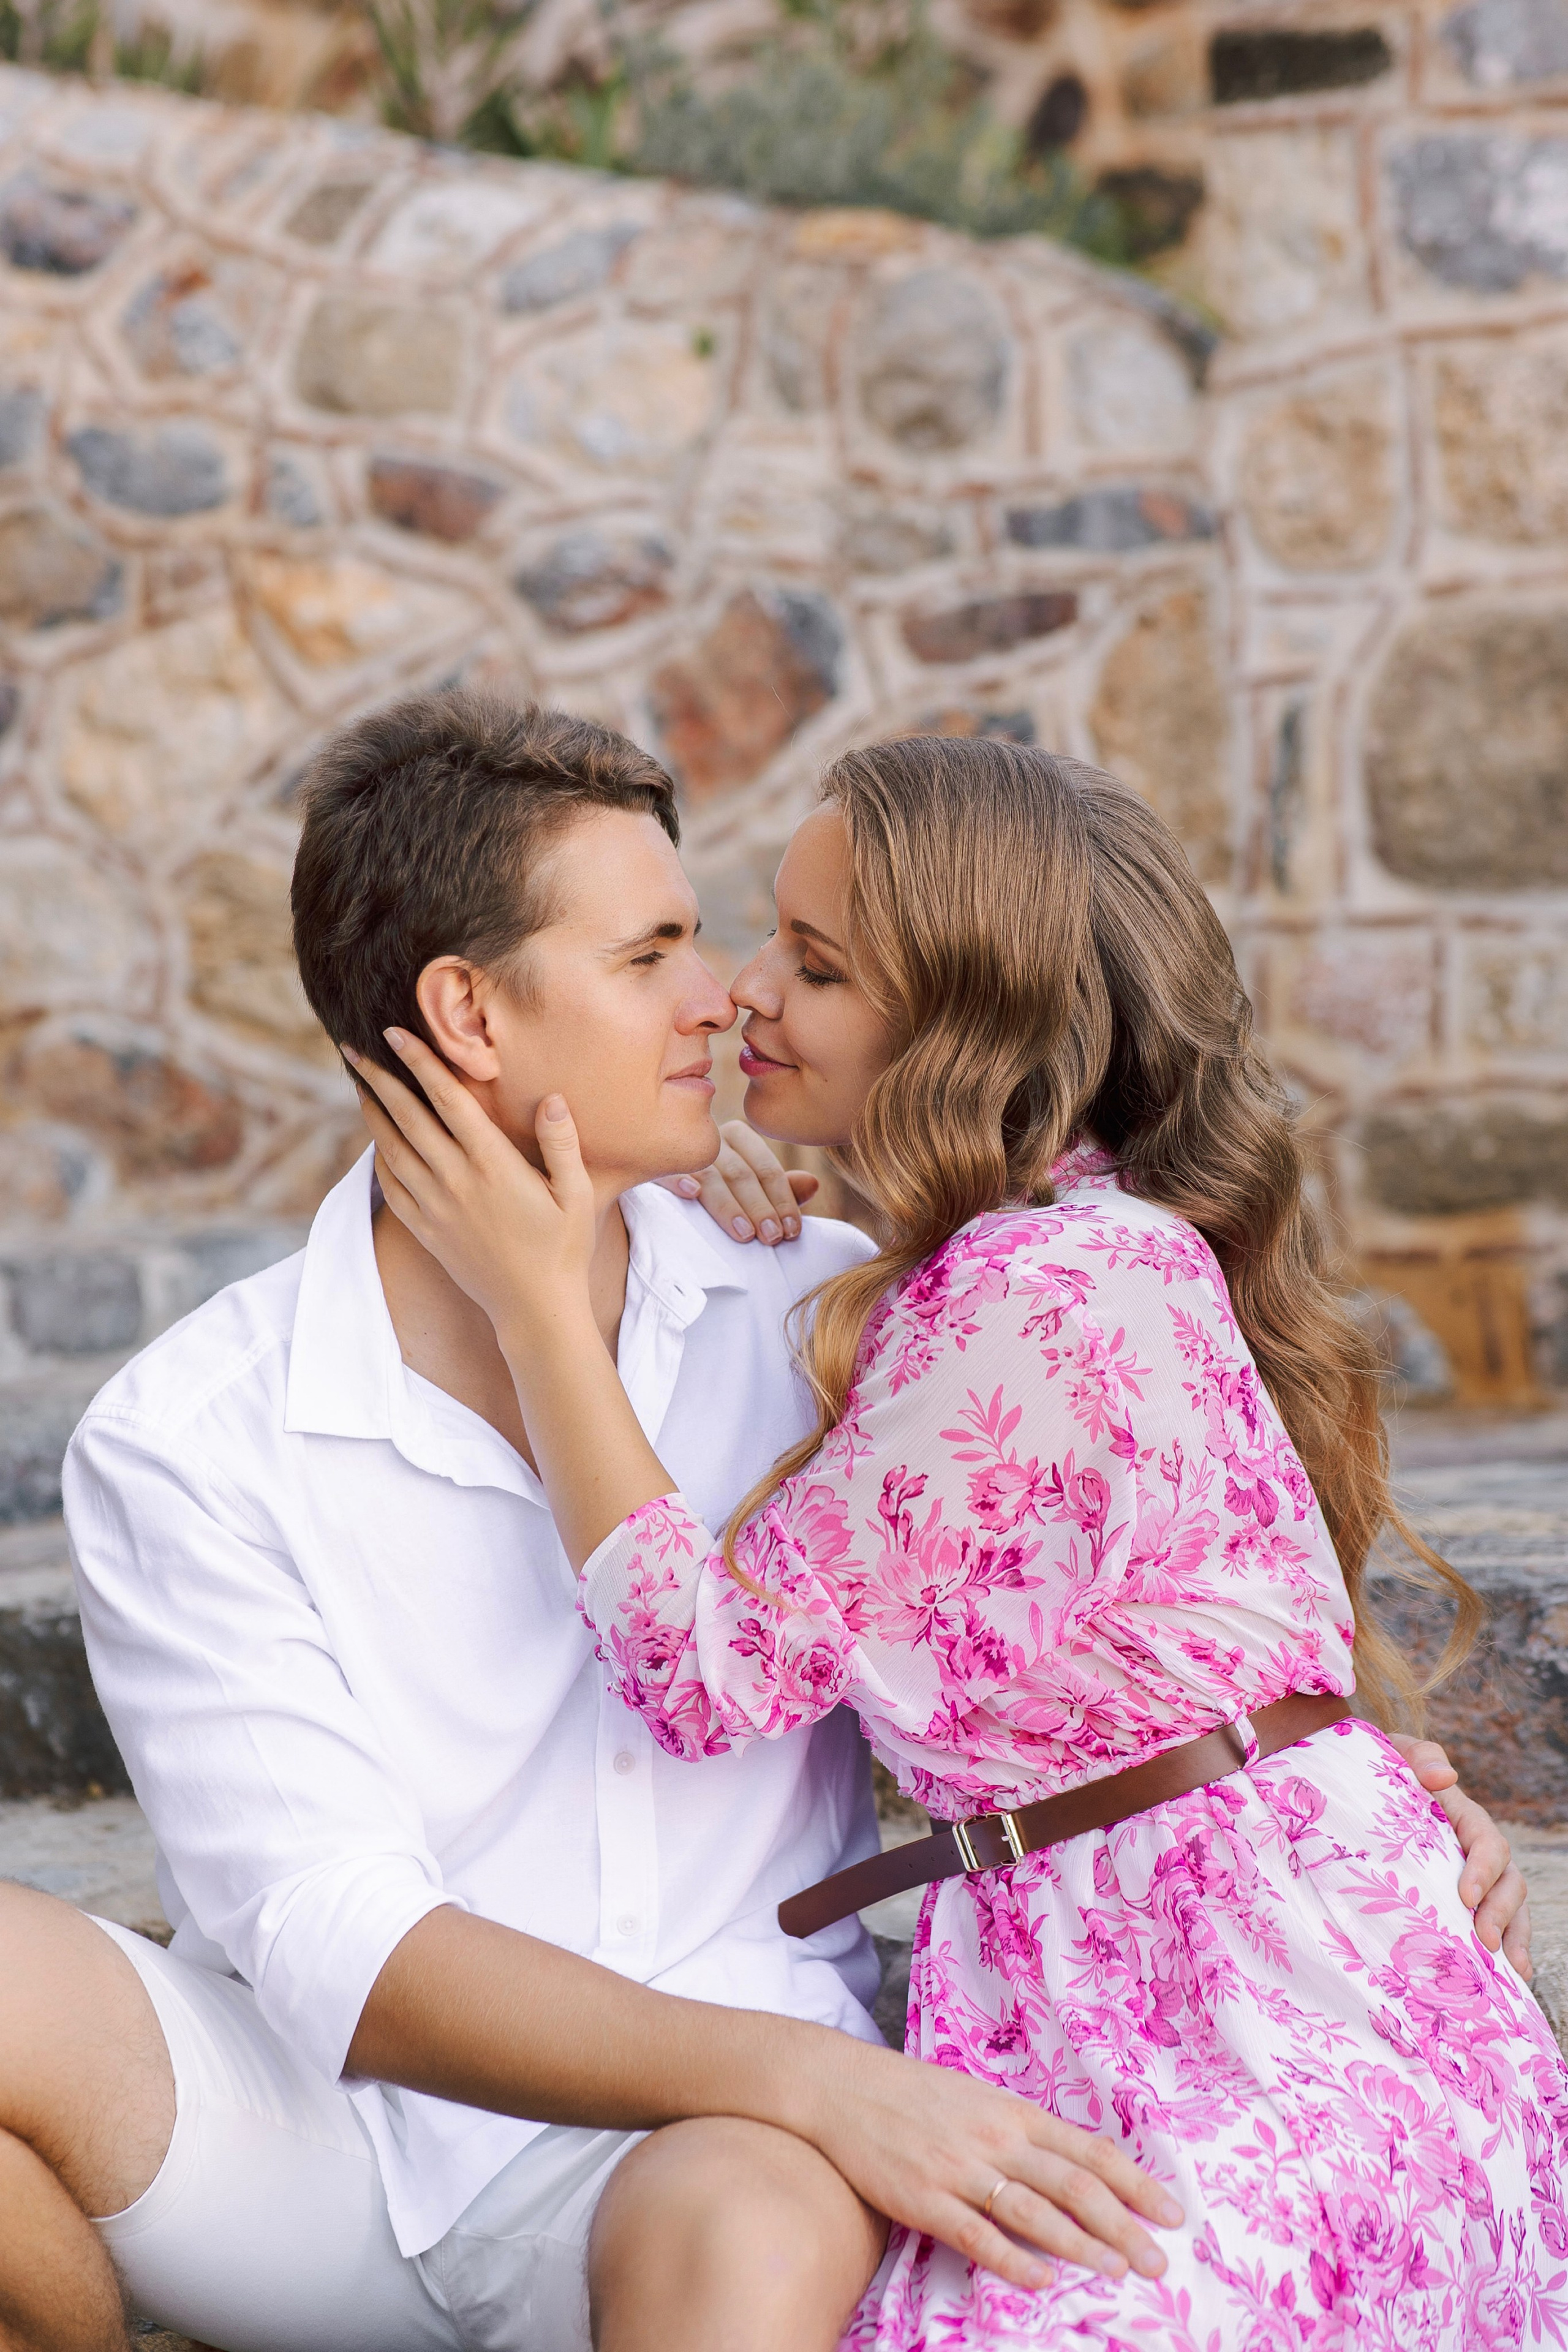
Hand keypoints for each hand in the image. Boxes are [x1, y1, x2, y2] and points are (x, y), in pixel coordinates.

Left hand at [345, 1032, 594, 1344]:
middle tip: (353, 1048)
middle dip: (379, 1079)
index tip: (395, 1034)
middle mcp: (457, 1182)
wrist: (534, 1310)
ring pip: (392, 1149)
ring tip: (358, 1084)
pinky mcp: (426, 1231)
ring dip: (372, 1113)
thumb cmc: (564, 1249)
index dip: (420, 1063)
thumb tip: (550, 1097)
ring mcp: (436, 1208)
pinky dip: (379, 1158)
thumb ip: (562, 1143)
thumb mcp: (578, 1194)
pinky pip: (392, 1187)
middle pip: (408, 1118)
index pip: (448, 1101)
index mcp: (494, 1165)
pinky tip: (376, 1141)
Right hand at [660, 1122, 818, 1244]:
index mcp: (737, 1137)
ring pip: (710, 1177)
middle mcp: (711, 1138)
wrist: (656, 1171)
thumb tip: (813, 1184)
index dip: (783, 1200)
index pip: (766, 1168)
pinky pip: (666, 1170)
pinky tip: (690, 1194)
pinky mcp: (654, 1164)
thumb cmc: (716, 1187)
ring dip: (729, 1206)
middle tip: (772, 1238)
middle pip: (741, 1174)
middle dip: (760, 1208)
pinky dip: (678, 1179)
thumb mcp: (751, 1188)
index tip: (792, 1232)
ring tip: (746, 1235)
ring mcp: (682, 1150)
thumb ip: (780, 1190)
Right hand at [800, 2032, 1182, 2293]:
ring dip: (1081, 2244)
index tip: (1173, 2213)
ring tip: (1119, 2270)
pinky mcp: (924, 2199)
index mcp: (1013, 2112)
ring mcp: (959, 2169)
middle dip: (1124, 2225)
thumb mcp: (979, 2098)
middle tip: (1159, 2261)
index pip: (1090, 2151)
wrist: (843, 2088)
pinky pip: (976, 2234)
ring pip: (1033, 2211)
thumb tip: (1079, 2160)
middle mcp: (995, 2138)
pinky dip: (1012, 2258)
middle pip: (1074, 2185)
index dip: (1136, 2183)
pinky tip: (1042, 2279)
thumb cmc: (915, 2094)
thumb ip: (1025, 2131)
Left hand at [1388, 1734, 1530, 1977]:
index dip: (1484, 1870)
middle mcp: (1474, 1849)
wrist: (1355, 1788)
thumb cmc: (1379, 1771)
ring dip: (1512, 1938)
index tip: (1465, 1897)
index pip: (1488, 1842)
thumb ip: (1419, 1756)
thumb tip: (1444, 1775)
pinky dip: (1506, 1949)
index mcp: (1464, 1816)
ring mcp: (1470, 1876)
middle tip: (1484, 1941)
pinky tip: (1509, 1978)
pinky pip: (1493, 1924)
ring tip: (1510, 1971)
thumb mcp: (1394, 1755)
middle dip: (1501, 1913)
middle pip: (1508, 1881)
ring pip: (1510, 1907)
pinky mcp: (1458, 1900)